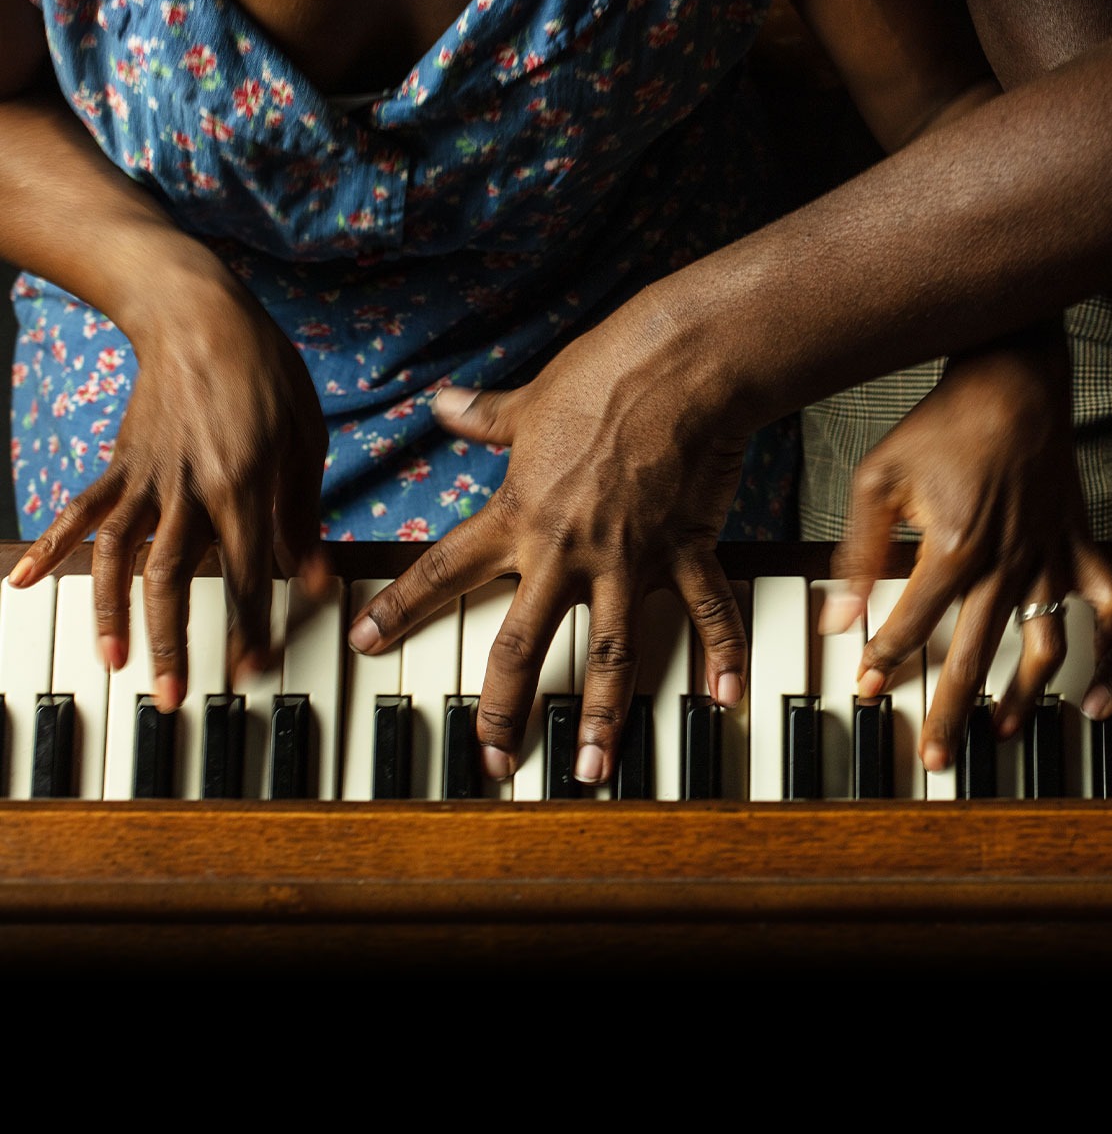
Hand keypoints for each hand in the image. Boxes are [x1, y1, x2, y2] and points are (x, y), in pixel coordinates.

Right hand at [9, 260, 329, 705]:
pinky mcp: (121, 462)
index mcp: (241, 482)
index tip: (252, 670)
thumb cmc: (264, 373)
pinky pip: (81, 510)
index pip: (247, 573)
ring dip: (113, 614)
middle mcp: (186, 486)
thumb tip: (314, 576)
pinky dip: (50, 545)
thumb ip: (302, 513)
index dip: (249, 627)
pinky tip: (26, 581)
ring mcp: (145, 475)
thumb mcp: (305, 439)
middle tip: (175, 696)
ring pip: (120, 555)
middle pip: (174, 577)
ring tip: (112, 663)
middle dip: (173, 642)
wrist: (198, 311)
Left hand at [345, 325, 751, 784]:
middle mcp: (565, 551)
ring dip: (602, 718)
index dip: (397, 609)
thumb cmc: (603, 373)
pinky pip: (705, 612)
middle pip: (521, 648)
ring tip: (593, 767)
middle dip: (501, 712)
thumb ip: (485, 415)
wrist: (679, 365)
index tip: (363, 643)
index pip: (442, 572)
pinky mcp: (683, 551)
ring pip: (610, 656)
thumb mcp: (530, 398)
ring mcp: (626, 559)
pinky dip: (721, 654)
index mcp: (518, 515)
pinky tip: (726, 698)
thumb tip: (444, 403)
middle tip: (489, 762)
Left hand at [825, 343, 1111, 771]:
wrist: (1014, 379)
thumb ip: (858, 552)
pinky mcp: (1077, 540)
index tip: (866, 691)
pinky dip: (1106, 634)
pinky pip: (1100, 597)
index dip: (885, 659)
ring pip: (1044, 642)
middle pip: (973, 654)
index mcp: (954, 547)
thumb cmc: (942, 423)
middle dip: (951, 710)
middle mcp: (1006, 562)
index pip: (912, 623)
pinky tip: (1100, 668)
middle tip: (936, 758)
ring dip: (1027, 695)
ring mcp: (1048, 555)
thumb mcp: (877, 478)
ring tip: (1008, 732)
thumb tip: (836, 616)